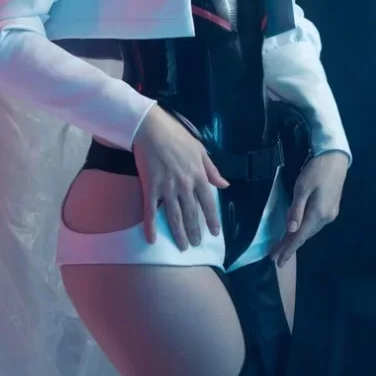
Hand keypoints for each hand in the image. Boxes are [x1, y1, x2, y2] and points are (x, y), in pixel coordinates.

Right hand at [132, 105, 229, 250]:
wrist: (151, 128)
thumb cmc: (177, 136)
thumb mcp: (200, 150)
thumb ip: (212, 170)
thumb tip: (225, 185)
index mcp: (198, 175)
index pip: (208, 203)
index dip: (212, 220)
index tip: (215, 233)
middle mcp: (185, 185)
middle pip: (192, 214)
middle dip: (195, 231)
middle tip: (196, 245)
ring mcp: (167, 188)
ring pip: (174, 217)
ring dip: (179, 234)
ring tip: (182, 247)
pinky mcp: (150, 187)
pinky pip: (151, 211)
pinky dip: (151, 227)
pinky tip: (152, 240)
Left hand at [270, 151, 348, 267]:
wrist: (336, 158)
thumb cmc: (317, 170)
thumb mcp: (302, 187)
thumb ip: (296, 209)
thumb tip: (291, 230)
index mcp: (318, 214)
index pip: (300, 237)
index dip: (288, 250)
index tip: (277, 262)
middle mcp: (326, 218)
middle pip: (305, 235)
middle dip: (289, 246)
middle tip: (274, 255)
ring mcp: (330, 213)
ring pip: (310, 230)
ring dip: (296, 238)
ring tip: (282, 245)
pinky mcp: (331, 208)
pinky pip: (314, 223)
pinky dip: (303, 228)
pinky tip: (296, 229)